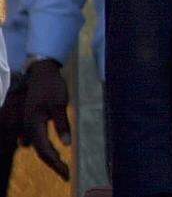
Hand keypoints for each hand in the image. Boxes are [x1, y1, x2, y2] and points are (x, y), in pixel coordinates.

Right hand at [22, 59, 70, 180]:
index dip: (55, 164)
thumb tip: (66, 144)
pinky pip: (36, 139)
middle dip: (53, 164)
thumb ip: (62, 124)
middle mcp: (29, 127)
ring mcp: (29, 124)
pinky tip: (50, 152)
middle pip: (41, 151)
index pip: (45, 150)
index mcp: (34, 125)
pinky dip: (45, 147)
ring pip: (38, 146)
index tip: (67, 173)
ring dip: (49, 156)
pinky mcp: (32, 121)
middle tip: (66, 174)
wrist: (42, 72)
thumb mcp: (59, 104)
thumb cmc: (51, 86)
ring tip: (60, 165)